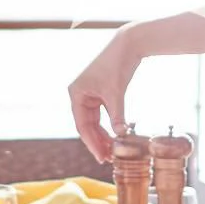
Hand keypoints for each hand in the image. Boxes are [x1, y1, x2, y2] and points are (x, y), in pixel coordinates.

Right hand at [68, 29, 141, 163]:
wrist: (128, 44)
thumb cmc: (117, 65)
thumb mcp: (116, 93)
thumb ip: (117, 115)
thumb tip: (121, 135)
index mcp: (76, 93)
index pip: (82, 125)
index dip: (91, 142)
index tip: (101, 156)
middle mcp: (80, 94)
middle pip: (87, 125)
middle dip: (97, 141)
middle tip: (107, 158)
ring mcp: (90, 94)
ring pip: (94, 121)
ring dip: (103, 135)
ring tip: (112, 151)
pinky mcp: (101, 92)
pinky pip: (102, 114)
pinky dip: (109, 125)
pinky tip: (116, 136)